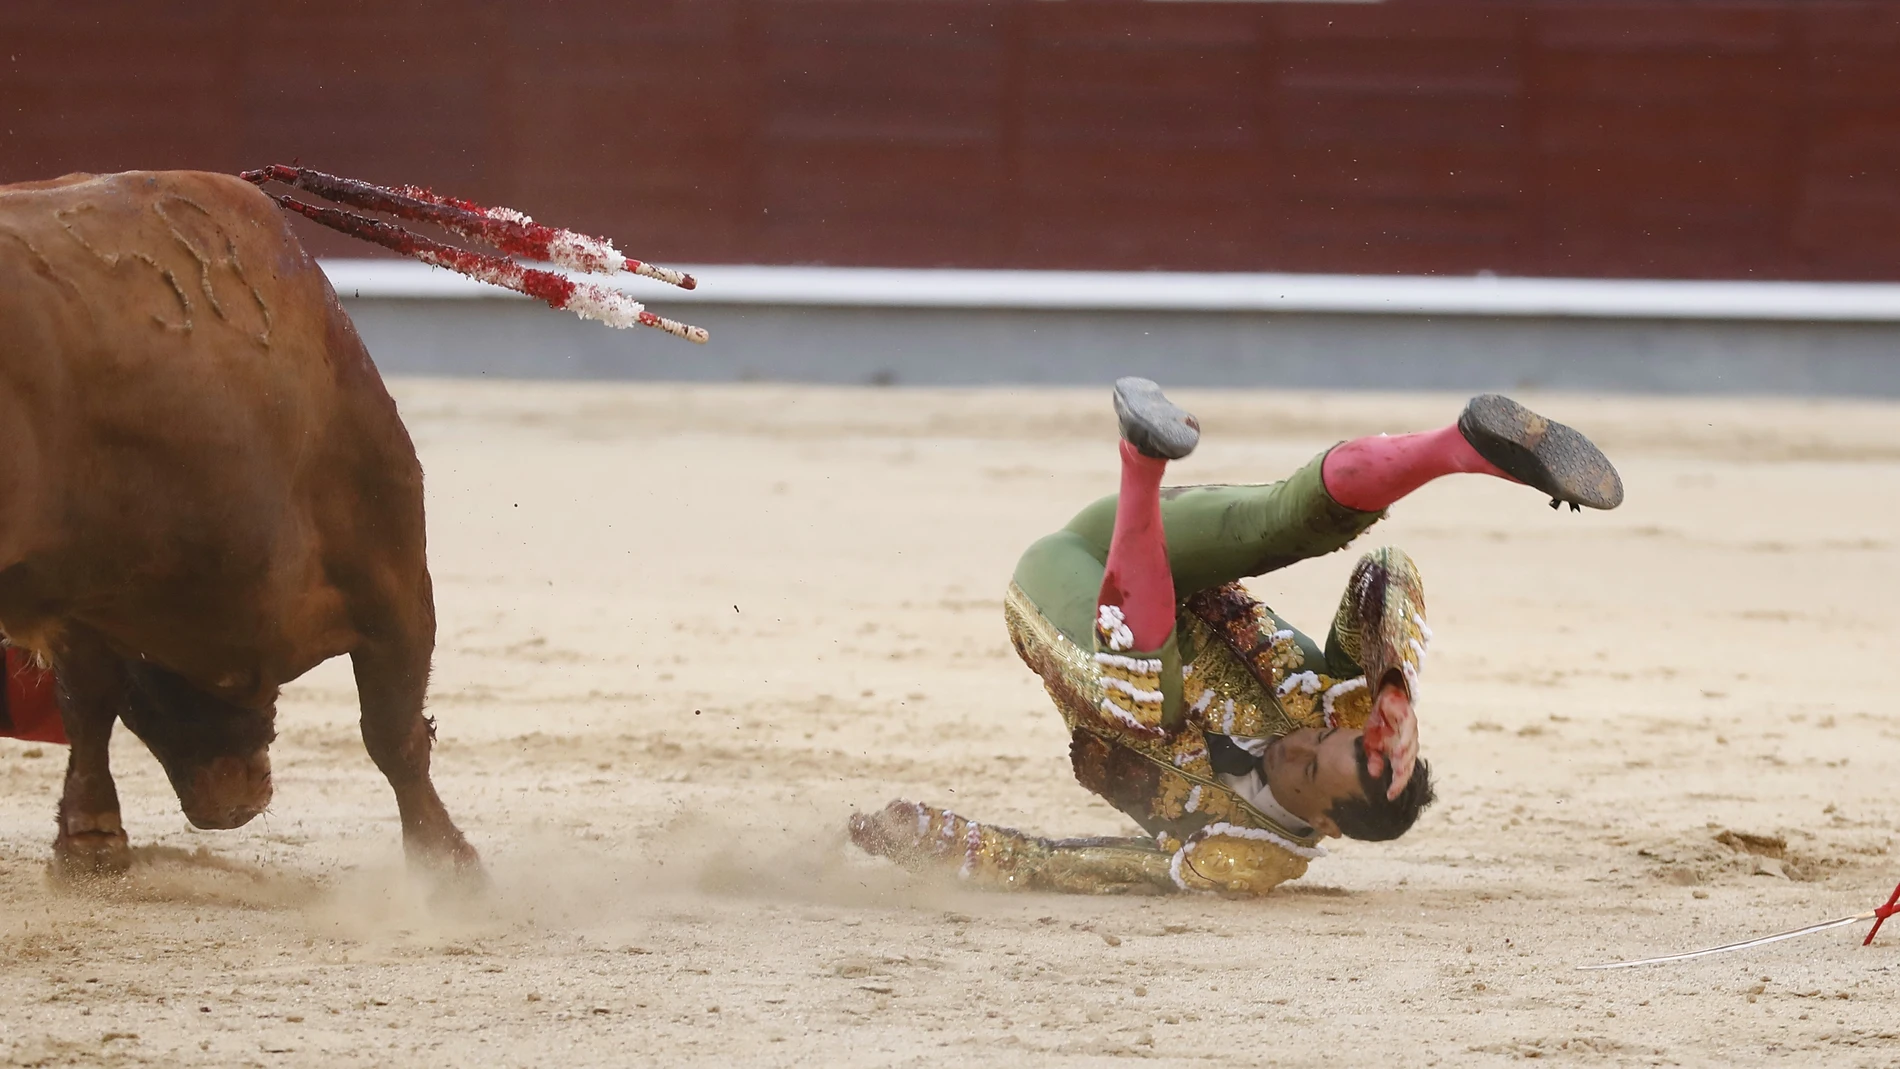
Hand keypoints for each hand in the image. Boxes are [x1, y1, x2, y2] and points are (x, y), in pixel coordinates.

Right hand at [1362, 681, 1416, 800]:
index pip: (1401, 772)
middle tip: (1394, 788)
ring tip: (1397, 772)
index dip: (1397, 784)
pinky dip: (1404, 742)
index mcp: (1400, 752)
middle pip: (1408, 764)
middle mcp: (1409, 745)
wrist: (1387, 696)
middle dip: (1401, 777)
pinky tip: (1398, 751)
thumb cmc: (1381, 722)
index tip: (1390, 796)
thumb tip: (1374, 775)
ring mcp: (1411, 732)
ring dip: (1404, 761)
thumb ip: (1375, 758)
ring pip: (1410, 750)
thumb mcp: (1372, 742)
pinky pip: (1408, 732)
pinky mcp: (1409, 719)